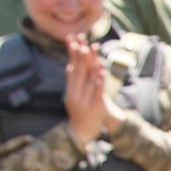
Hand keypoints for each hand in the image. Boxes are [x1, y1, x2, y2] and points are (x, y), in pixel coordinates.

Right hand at [61, 35, 116, 149]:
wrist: (80, 132)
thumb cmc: (79, 111)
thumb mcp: (73, 95)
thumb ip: (72, 81)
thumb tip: (69, 66)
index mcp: (70, 88)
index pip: (70, 66)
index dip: (72, 52)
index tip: (72, 37)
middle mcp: (75, 92)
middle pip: (78, 70)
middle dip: (80, 54)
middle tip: (82, 40)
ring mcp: (83, 99)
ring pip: (87, 79)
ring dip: (90, 65)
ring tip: (93, 51)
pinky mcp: (93, 106)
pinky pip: (96, 92)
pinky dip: (98, 82)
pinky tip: (101, 73)